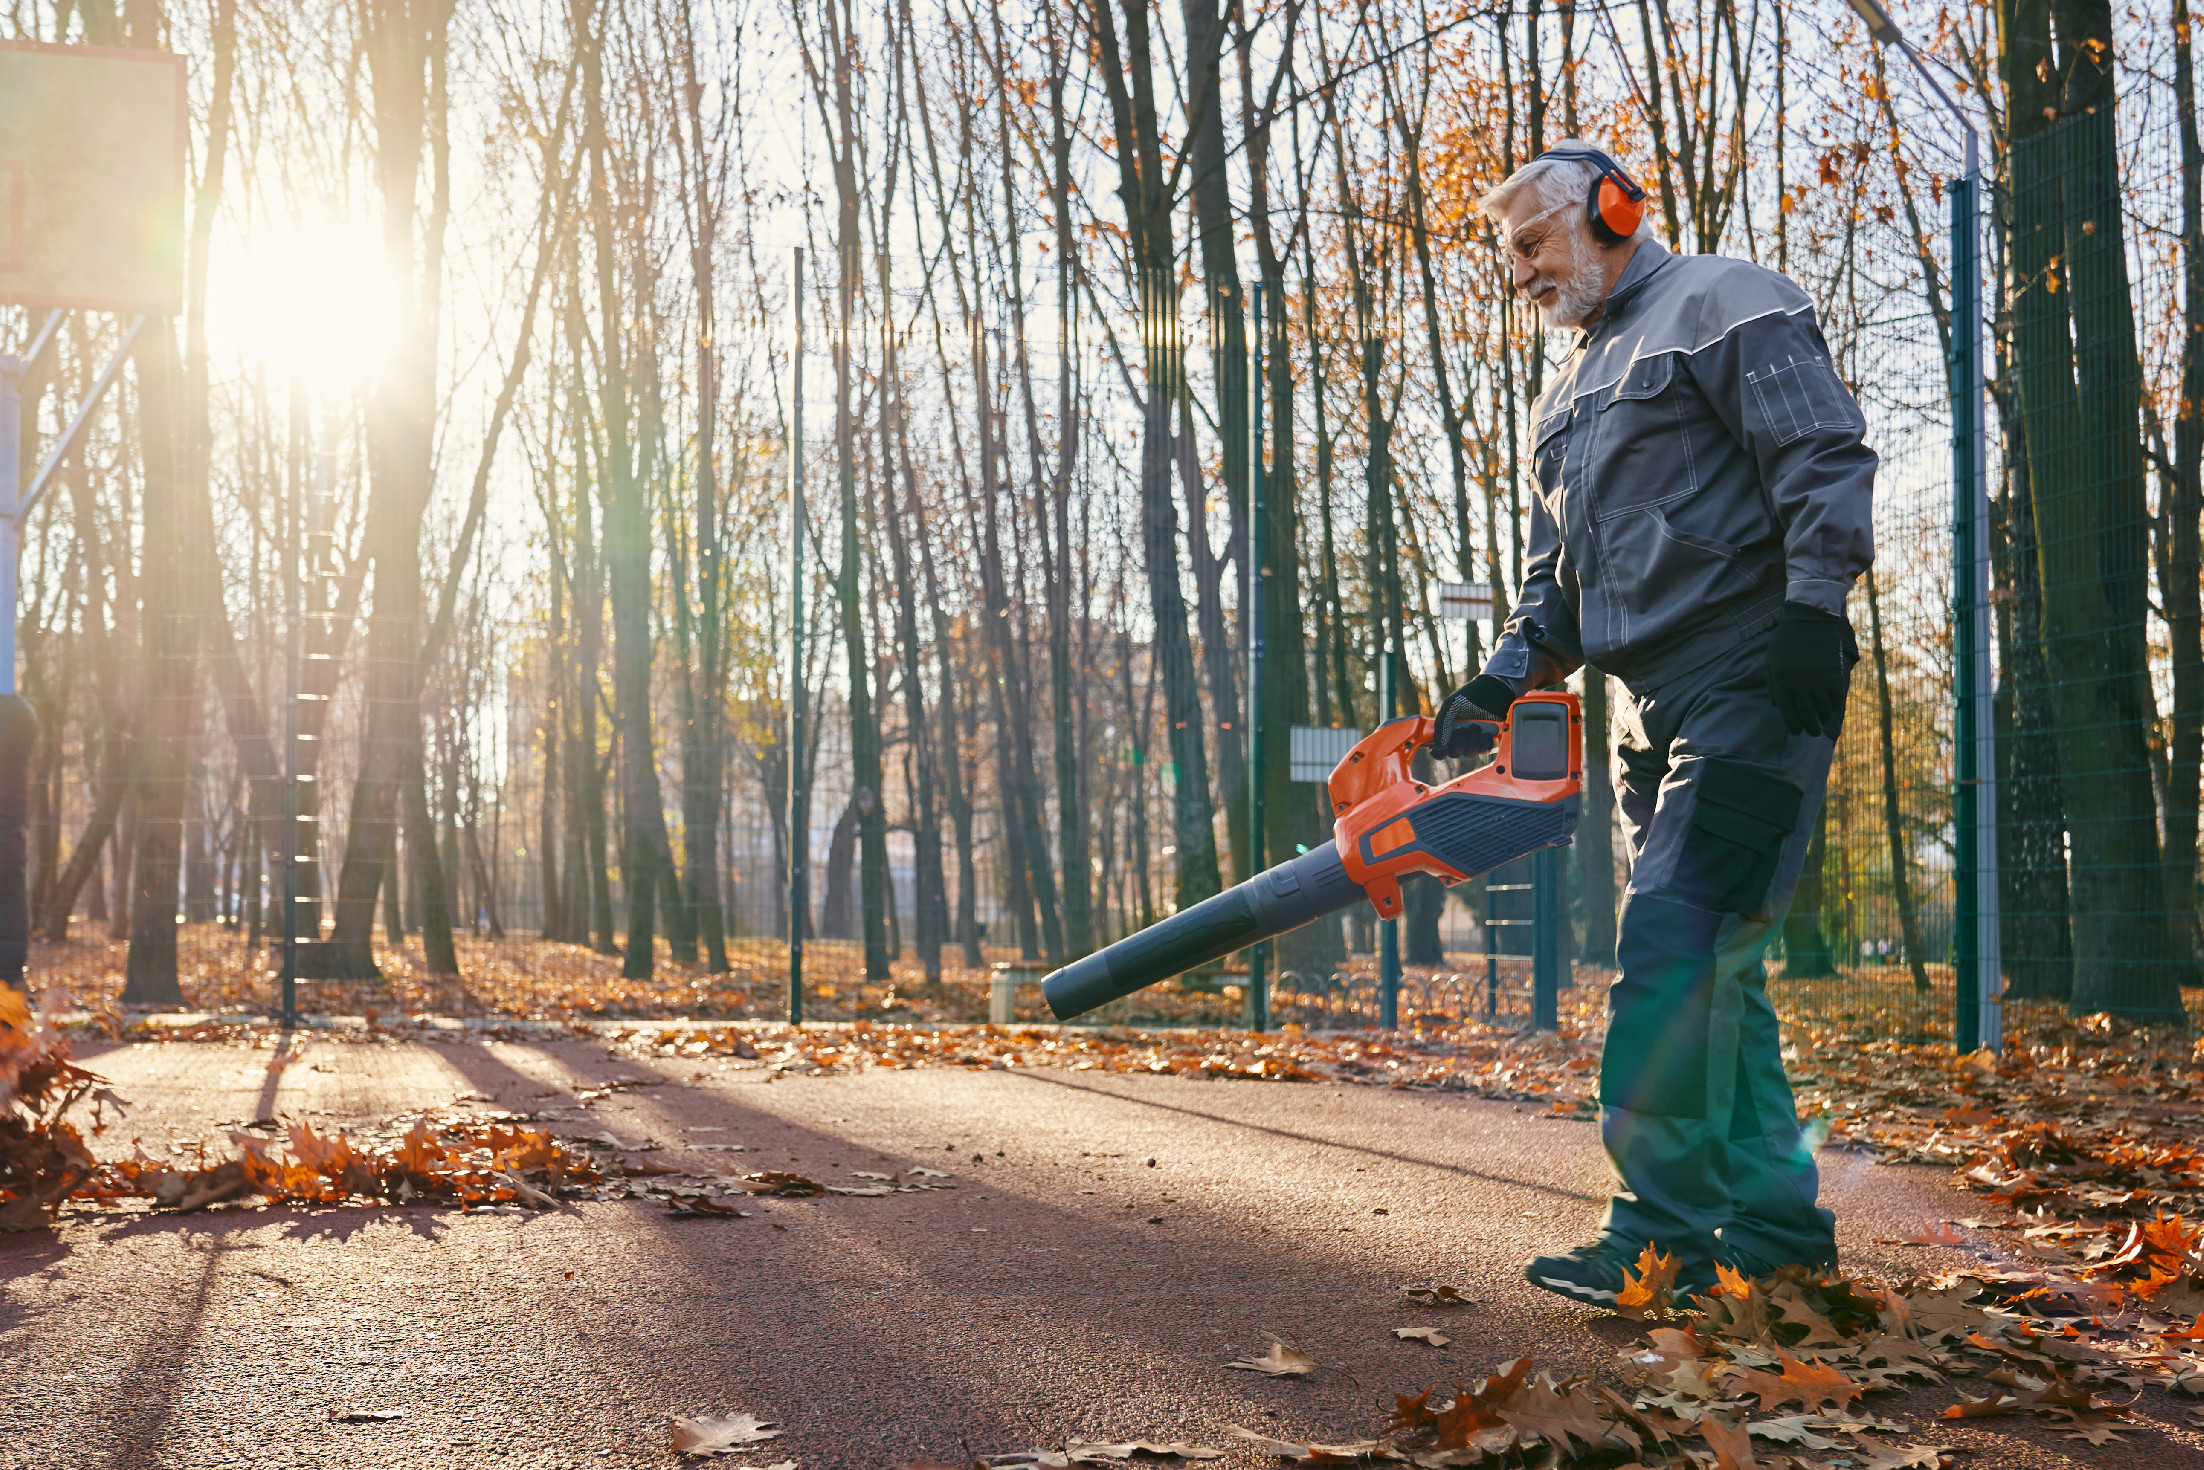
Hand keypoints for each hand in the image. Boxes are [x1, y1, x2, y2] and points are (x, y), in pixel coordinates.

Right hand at [1433, 674, 1515, 759]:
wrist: (1492, 690)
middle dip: (1459, 742)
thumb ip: (1442, 723)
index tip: (1443, 748)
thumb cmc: (1468, 696)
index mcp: (1446, 731)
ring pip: (1469, 753)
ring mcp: (1473, 741)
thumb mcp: (1450, 705)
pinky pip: (1484, 750)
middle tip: (1463, 728)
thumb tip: (1440, 743)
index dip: (1439, 753)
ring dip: (1472, 740)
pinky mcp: (1486, 740)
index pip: (1439, 750)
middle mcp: (1459, 739)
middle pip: (1455, 754)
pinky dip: (1484, 742)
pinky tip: (1486, 732)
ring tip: (1476, 726)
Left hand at [1765, 601, 1855, 736]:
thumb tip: (1776, 705)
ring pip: (1822, 708)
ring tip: (1821, 722)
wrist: (1810, 620)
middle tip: (1812, 733)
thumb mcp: (1772, 660)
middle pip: (1806, 714)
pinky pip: (1835, 697)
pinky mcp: (1833, 673)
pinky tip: (1830, 709)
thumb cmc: (1787, 640)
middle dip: (1809, 727)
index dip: (1792, 724)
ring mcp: (1818, 679)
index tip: (1796, 731)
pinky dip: (1833, 706)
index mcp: (1782, 680)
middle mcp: (1799, 683)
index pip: (1787, 711)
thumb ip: (1773, 683)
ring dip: (1822, 718)